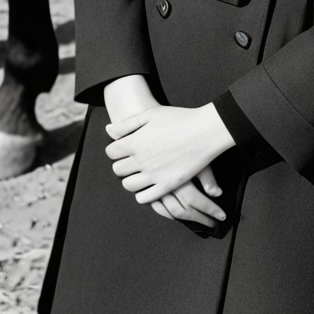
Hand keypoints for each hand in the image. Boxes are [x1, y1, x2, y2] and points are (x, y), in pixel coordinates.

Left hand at [106, 101, 232, 219]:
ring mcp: (153, 174)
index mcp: (134, 142)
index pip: (111, 152)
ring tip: (139, 174)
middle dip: (122, 164)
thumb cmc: (178, 119)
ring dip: (130, 180)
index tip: (124, 148)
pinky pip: (144, 198)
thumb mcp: (149, 115)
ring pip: (128, 185)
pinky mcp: (167, 185)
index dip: (116, 150)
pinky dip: (142, 194)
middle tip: (132, 161)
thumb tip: (108, 130)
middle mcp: (140, 160)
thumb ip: (127, 124)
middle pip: (117, 169)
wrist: (205, 131)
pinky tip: (148, 185)